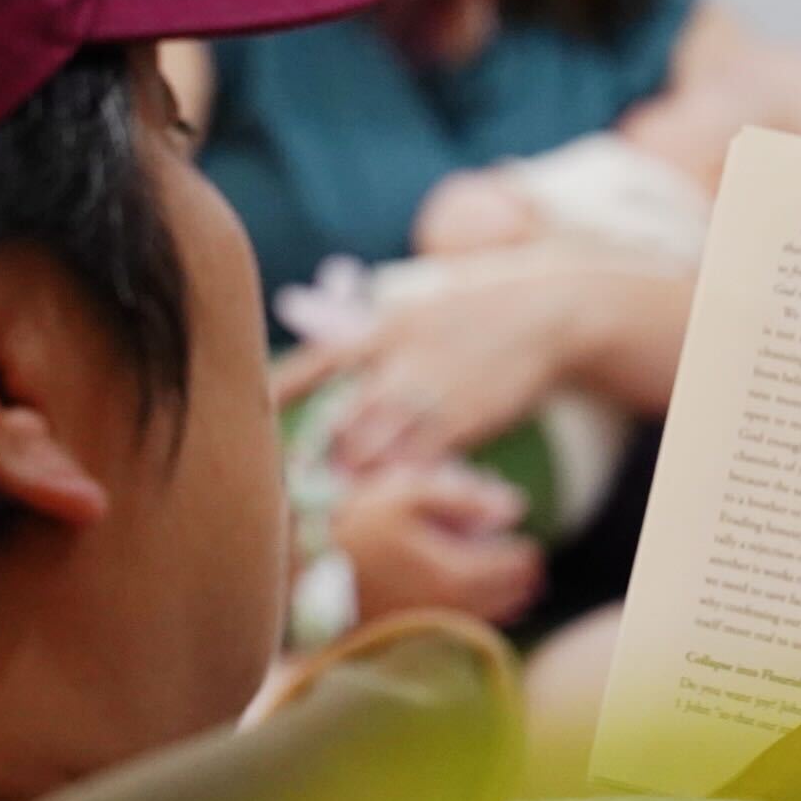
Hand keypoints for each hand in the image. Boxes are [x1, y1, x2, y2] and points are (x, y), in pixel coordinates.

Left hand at [272, 270, 581, 476]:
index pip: (317, 364)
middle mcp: (399, 364)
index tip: (254, 412)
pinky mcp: (462, 422)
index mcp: (384, 329)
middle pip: (341, 421)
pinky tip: (389, 495)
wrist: (546, 314)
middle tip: (296, 478)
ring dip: (354, 474)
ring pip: (375, 449)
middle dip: (319, 453)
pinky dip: (399, 481)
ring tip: (335, 495)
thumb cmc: (481, 310)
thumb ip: (379, 335)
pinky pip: (419, 464)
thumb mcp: (420, 305)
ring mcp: (430, 396)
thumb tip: (337, 354)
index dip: (282, 392)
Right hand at [332, 463, 544, 628]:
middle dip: (519, 575)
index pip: (519, 567)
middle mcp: (450, 609)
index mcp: (456, 573)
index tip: (519, 536)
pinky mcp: (409, 634)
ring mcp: (429, 626)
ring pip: (488, 618)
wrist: (300, 563)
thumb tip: (517, 508)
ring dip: (501, 597)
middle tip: (518, 558)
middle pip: (511, 598)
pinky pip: (458, 627)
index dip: (525, 548)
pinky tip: (463, 595)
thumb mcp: (412, 492)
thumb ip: (468, 499)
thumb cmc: (357, 519)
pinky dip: (473, 612)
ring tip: (498, 577)